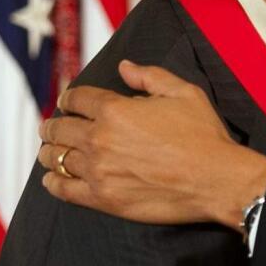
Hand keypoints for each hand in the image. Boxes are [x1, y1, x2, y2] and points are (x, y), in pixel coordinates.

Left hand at [38, 60, 265, 228]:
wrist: (215, 179)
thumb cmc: (203, 135)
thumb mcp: (183, 93)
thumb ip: (150, 76)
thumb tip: (124, 66)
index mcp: (115, 110)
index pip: (77, 99)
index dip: (70, 98)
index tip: (69, 102)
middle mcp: (99, 139)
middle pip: (59, 128)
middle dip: (53, 124)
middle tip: (52, 126)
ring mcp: (97, 170)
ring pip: (55, 158)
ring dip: (50, 151)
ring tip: (50, 151)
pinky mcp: (101, 198)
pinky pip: (62, 190)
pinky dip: (53, 182)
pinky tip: (52, 177)